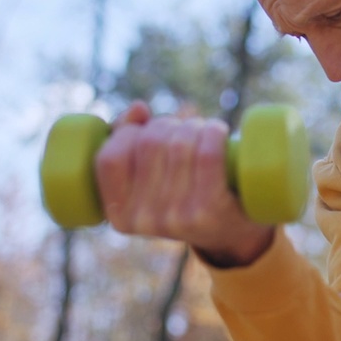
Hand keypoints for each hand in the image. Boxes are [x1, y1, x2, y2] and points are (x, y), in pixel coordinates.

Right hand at [95, 101, 273, 265]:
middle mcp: (144, 220)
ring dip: (193, 126)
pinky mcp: (209, 211)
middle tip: (183, 130)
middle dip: (167, 124)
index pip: (109, 158)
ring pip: (179, 144)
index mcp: (119, 215)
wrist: (232, 231)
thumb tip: (138, 108)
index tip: (146, 130)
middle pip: (149, 144)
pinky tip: (217, 131)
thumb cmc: (183, 193)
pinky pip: (207, 155)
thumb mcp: (148, 180)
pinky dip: (213, 133)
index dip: (128, 132)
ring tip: (203, 132)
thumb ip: (129, 143)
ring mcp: (177, 218)